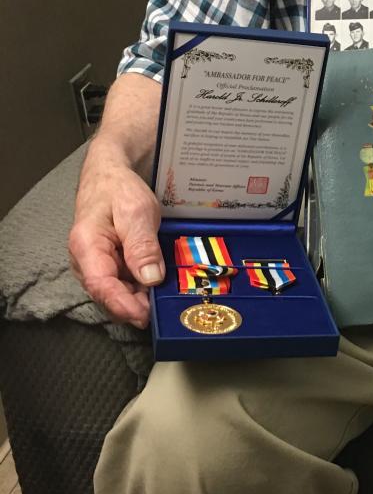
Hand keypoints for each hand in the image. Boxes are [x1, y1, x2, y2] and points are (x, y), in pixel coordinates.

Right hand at [68, 157, 162, 327]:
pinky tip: (158, 289)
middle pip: (108, 295)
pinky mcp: (107, 267)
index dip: (123, 305)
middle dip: (135, 307)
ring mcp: (96, 267)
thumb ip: (142, 245)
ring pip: (116, 294)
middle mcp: (86, 262)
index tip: (144, 317)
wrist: (110, 177)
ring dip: (139, 300)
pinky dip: (140, 291)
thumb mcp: (137, 211)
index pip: (101, 285)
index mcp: (87, 246)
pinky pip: (122, 285)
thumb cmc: (119, 190)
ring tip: (164, 300)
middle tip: (163, 311)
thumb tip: (150, 278)